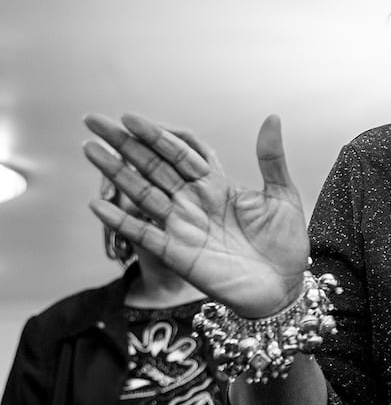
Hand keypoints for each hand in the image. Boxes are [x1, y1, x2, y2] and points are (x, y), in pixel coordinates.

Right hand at [83, 113, 307, 316]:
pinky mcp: (178, 253)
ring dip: (116, 173)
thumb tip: (272, 117)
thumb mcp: (283, 196)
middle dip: (124, 144)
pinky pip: (144, 233)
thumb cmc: (286, 243)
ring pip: (142, 193)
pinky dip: (122, 220)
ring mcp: (183, 227)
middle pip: (152, 167)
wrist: (285, 287)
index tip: (130, 117)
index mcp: (217, 186)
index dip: (155, 135)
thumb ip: (271, 159)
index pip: (179, 154)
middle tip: (94, 121)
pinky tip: (97, 204)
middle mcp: (194, 203)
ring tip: (90, 150)